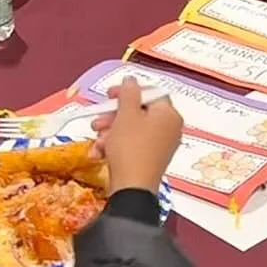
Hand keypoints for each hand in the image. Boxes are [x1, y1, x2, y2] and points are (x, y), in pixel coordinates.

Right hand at [93, 78, 183, 194]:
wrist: (132, 187)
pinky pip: (132, 145)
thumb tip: (131, 80)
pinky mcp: (151, 158)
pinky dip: (115, 146)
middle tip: (97, 121)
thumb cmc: (131, 148)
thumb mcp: (126, 115)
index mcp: (169, 114)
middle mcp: (170, 128)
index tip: (109, 94)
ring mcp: (162, 144)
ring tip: (96, 140)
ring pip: (132, 129)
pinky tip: (99, 153)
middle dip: (114, 116)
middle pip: (139, 112)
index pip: (151, 93)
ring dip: (110, 132)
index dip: (129, 91)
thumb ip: (128, 93)